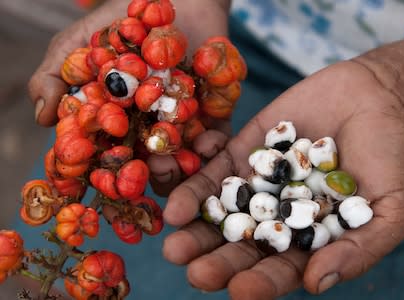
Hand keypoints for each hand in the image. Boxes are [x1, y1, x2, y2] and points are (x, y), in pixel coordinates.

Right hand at [28, 0, 231, 195]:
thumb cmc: (118, 21)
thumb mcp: (75, 44)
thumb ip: (53, 76)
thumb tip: (43, 117)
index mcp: (114, 124)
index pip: (106, 159)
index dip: (103, 177)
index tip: (103, 188)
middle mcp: (147, 130)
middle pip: (146, 167)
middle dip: (145, 176)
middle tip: (144, 172)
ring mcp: (180, 125)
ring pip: (181, 160)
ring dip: (178, 167)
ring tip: (171, 162)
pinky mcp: (212, 113)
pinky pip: (216, 137)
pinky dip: (213, 145)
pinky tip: (209, 143)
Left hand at [162, 61, 403, 297]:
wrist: (382, 97)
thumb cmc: (395, 157)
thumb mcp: (392, 211)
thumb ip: (358, 250)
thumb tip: (316, 284)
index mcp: (310, 238)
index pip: (282, 268)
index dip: (262, 282)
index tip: (241, 291)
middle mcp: (278, 215)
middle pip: (243, 246)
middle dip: (219, 262)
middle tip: (196, 273)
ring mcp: (258, 182)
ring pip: (222, 214)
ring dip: (198, 233)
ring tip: (175, 248)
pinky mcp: (245, 150)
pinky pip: (216, 172)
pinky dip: (196, 190)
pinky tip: (176, 208)